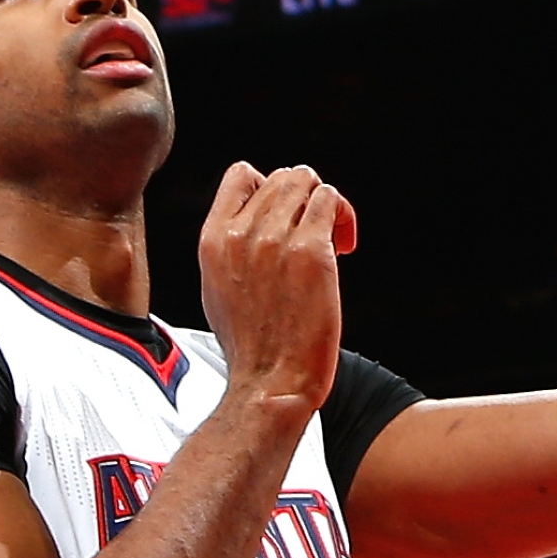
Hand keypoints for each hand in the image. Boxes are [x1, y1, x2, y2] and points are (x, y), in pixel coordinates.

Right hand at [198, 161, 353, 412]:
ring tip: (333, 239)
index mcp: (213, 240)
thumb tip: (259, 216)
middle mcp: (241, 234)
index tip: (283, 218)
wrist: (270, 383)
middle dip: (304, 200)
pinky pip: (331, 200)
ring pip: (309, 182)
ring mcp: (275, 240)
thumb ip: (233, 247)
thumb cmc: (251, 344)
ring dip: (326, 204)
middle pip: (284, 178)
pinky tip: (344, 246)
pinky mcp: (311, 251)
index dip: (268, 188)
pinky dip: (343, 216)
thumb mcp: (218, 287)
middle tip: (316, 235)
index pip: (241, 174)